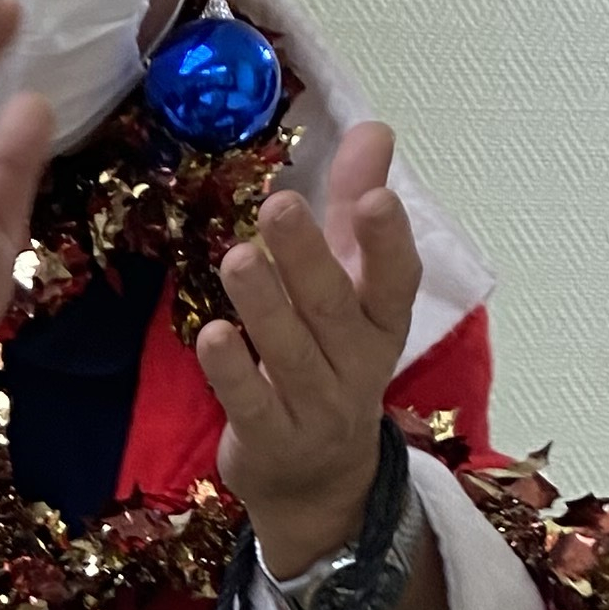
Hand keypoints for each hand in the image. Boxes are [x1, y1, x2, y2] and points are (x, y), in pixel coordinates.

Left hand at [196, 119, 421, 578]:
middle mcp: (358, 366)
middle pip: (335, 310)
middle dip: (310, 259)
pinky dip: (233, 372)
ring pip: (289, 354)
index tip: (377, 197)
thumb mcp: (353, 287)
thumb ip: (355, 208)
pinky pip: (250, 403)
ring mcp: (315, 409)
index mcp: (382, 323)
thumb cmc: (332, 359)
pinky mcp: (270, 441)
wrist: (318, 481)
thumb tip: (374, 128)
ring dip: (265, 305)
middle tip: (280, 205)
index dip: (389, 243)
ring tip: (238, 258)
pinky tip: (212, 335)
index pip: (396, 281)